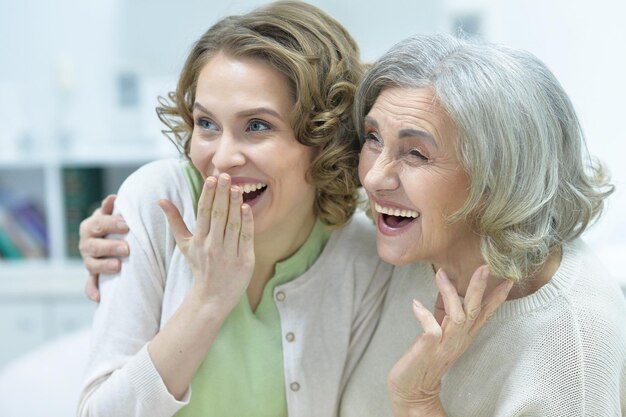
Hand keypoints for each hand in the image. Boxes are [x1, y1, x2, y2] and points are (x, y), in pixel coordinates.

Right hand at [79, 194, 129, 301]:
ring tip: (118, 266)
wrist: (111, 240)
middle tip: (127, 248)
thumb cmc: (116, 225)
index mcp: (90, 227)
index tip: (127, 225)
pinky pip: (89, 285)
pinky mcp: (92, 276)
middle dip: (110, 247)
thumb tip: (113, 198)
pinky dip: (92, 291)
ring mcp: (89, 261)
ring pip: (92, 265)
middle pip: (94, 245)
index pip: (98, 224)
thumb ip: (112, 209)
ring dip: (104, 267)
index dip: (112, 224)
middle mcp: (86, 244)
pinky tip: (98, 298)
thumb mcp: (113, 215)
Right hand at [159, 174, 254, 314]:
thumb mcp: (185, 244)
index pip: (203, 213)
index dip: (207, 194)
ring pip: (232, 224)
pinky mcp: (244, 261)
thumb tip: (161, 200)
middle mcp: (212, 246)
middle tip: (225, 176)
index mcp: (198, 240)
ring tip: (236, 187)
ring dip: (234, 204)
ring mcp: (228, 253)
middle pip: (217, 215)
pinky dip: (247, 222)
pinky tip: (247, 207)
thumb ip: (175, 221)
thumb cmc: (200, 267)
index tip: (211, 178)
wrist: (212, 297)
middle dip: (221, 194)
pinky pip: (246, 238)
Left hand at [387, 266, 512, 415]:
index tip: (508, 280)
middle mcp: (458, 340)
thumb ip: (446, 313)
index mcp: (463, 336)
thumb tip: (448, 288)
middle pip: (474, 311)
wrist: (412, 391)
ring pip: (457, 317)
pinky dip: (424, 315)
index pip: (484, 314)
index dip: (496, 298)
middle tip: (484, 267)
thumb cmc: (425, 359)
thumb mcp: (440, 333)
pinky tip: (416, 304)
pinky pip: (432, 330)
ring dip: (449, 294)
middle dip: (479, 288)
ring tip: (440, 274)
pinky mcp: (429, 350)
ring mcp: (445, 345)